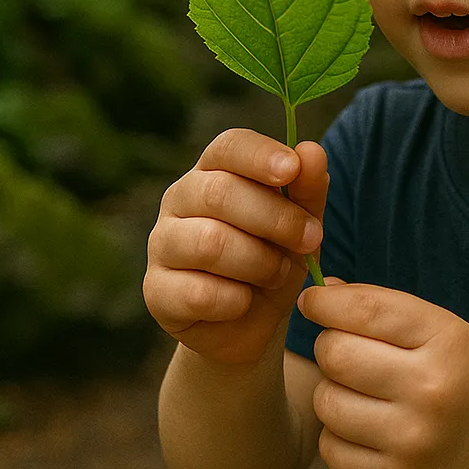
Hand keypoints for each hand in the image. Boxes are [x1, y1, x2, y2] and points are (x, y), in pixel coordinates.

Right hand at [144, 129, 328, 365]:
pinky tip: (245, 301)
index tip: (291, 169)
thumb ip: (308, 187)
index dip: (260, 155)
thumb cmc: (276, 255)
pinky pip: (198, 292)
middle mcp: (180, 198)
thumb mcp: (303, 221)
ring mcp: (161, 243)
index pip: (229, 146)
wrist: (252, 322)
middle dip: (276, 218)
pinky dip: (235, 300)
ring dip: (259, 262)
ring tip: (277, 273)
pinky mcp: (156, 291)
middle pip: (221, 193)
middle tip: (311, 240)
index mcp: (215, 169)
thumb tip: (312, 151)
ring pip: (209, 243)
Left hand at [299, 281, 468, 468]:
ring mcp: (411, 439)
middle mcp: (430, 390)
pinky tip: (363, 422)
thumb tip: (321, 293)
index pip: (368, 310)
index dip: (327, 301)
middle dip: (330, 344)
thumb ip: (384, 307)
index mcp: (447, 341)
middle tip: (344, 346)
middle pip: (337, 354)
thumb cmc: (464, 374)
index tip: (312, 299)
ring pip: (327, 401)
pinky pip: (331, 447)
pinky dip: (336, 431)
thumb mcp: (443, 328)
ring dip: (331, 388)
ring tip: (359, 388)